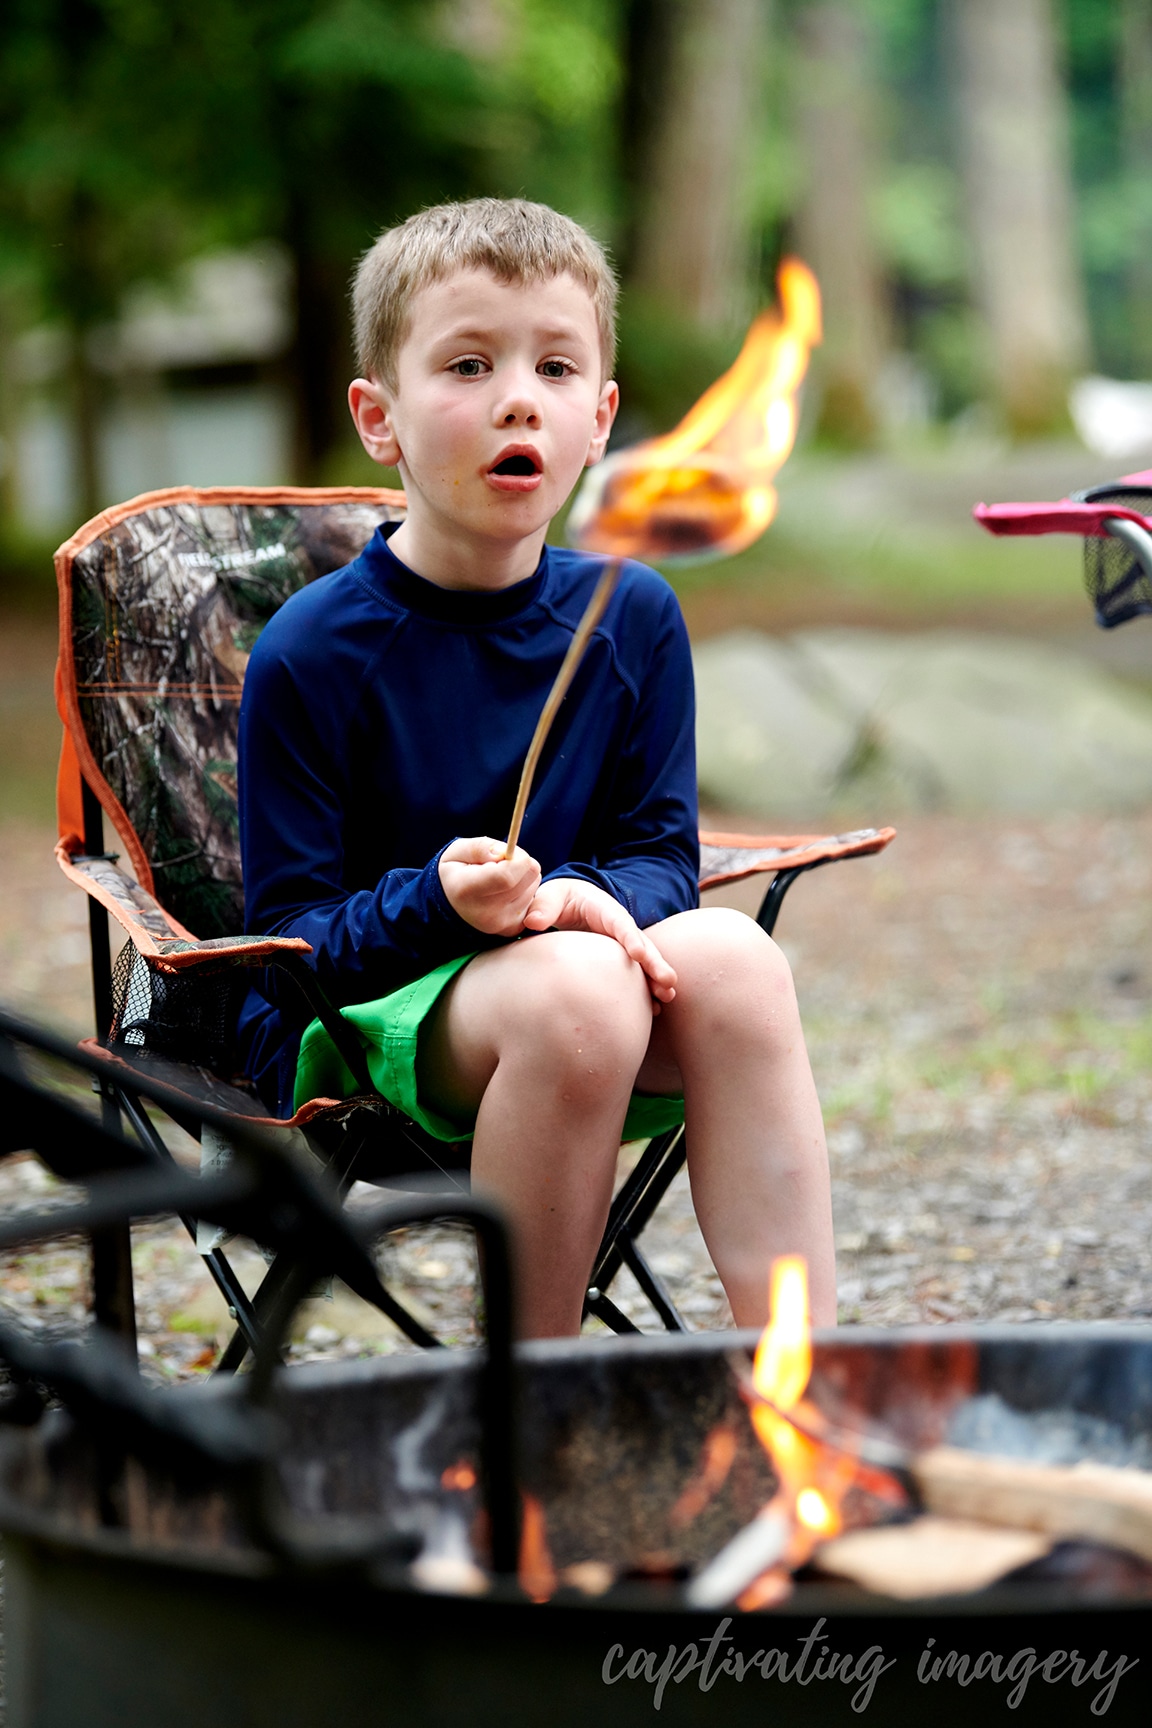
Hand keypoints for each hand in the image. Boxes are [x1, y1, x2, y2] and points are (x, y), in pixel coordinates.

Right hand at [438, 836, 541, 936]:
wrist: (451, 905)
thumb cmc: (456, 872)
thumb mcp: (458, 851)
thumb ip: (480, 847)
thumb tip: (504, 852)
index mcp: (467, 890)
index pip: (507, 875)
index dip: (515, 857)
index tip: (506, 852)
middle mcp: (486, 913)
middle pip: (529, 876)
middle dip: (520, 862)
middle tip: (500, 865)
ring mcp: (501, 924)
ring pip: (534, 884)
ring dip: (522, 877)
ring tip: (499, 881)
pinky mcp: (514, 928)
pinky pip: (535, 900)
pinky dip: (524, 891)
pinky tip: (504, 893)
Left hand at [523, 877, 676, 1005]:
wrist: (570, 902)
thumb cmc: (560, 898)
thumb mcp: (550, 895)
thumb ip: (543, 905)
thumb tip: (533, 922)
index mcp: (605, 910)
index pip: (620, 923)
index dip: (630, 937)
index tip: (636, 953)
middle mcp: (620, 928)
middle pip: (641, 945)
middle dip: (655, 963)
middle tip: (668, 982)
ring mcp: (623, 945)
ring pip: (644, 962)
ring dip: (656, 979)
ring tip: (667, 998)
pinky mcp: (620, 959)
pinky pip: (636, 974)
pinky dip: (646, 990)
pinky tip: (654, 1008)